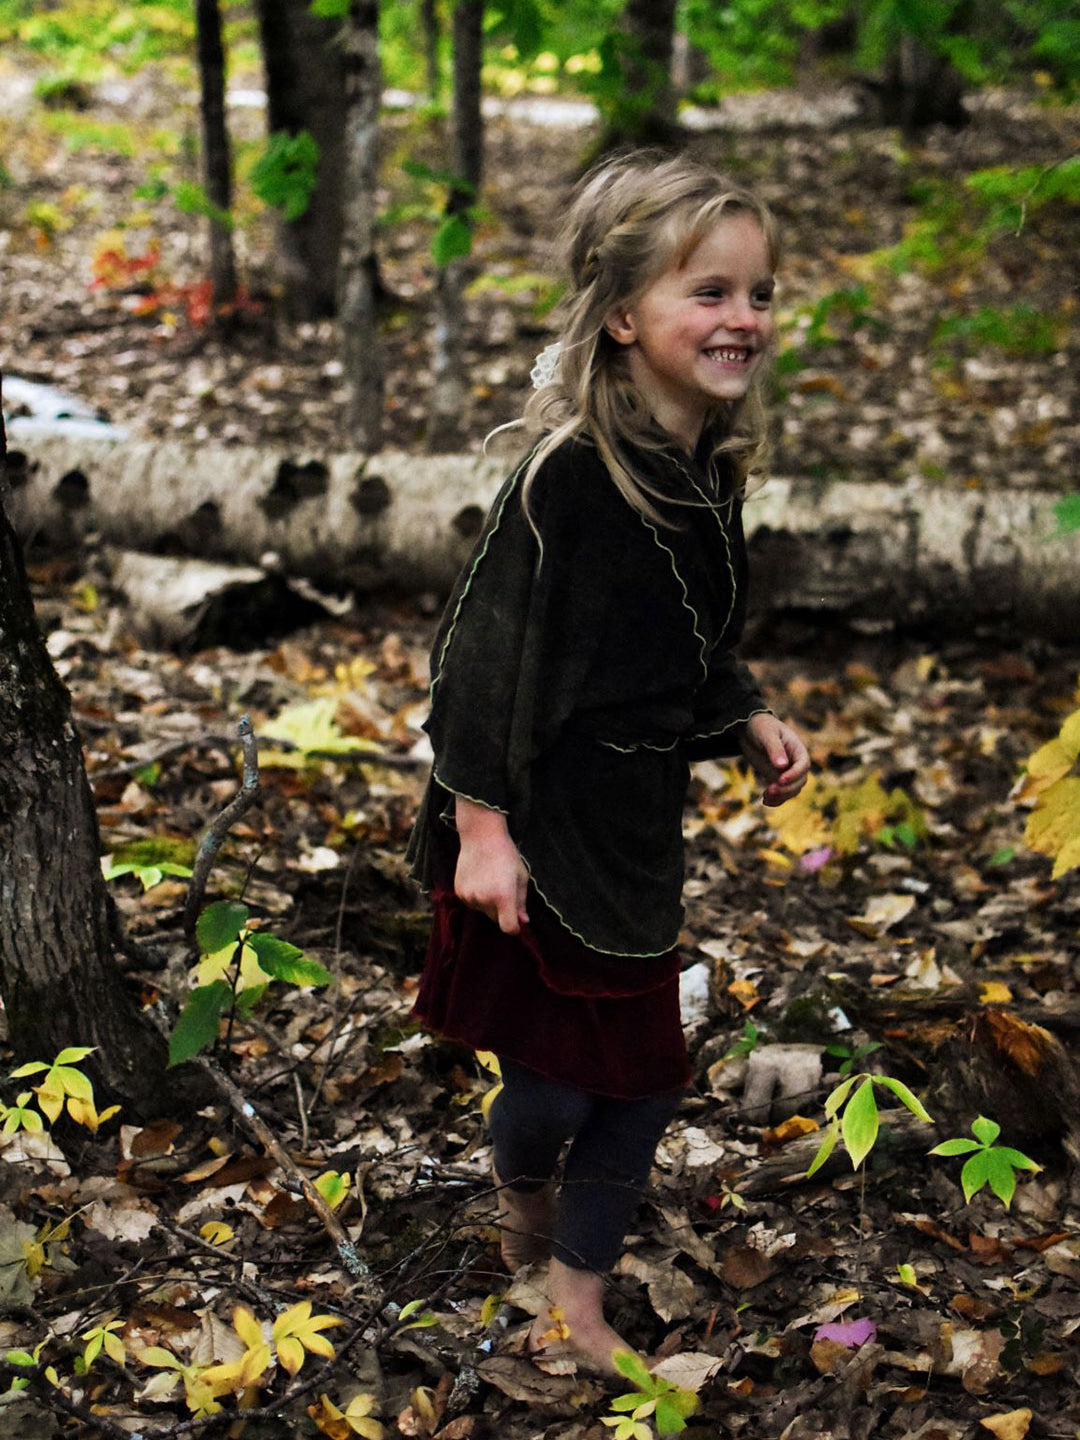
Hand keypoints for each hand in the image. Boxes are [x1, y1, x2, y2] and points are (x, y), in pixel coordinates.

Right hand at [453, 797, 529, 933]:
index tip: (517, 921)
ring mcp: (469, 896)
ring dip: (489, 903)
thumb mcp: (521, 877)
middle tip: (505, 889)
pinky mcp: (459, 892)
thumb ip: (521, 902)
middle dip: (502, 911)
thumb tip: (523, 922)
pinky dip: (477, 897)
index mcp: (503, 896)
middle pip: (496, 919)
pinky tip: (480, 879)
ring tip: (491, 880)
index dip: (514, 927)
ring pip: (483, 911)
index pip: (508, 928)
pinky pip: (472, 903)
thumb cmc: (506, 855)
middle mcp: (484, 900)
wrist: (481, 836)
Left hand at [739, 712, 809, 806]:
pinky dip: (776, 799)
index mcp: (798, 749)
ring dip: (781, 796)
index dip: (794, 775)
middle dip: (786, 788)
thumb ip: (774, 749)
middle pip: (799, 781)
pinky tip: (765, 801)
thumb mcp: (767, 735)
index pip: (803, 765)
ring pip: (791, 790)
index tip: (780, 780)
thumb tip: (782, 766)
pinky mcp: (776, 778)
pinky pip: (781, 793)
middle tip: (770, 790)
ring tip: (766, 797)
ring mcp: (787, 772)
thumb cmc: (761, 727)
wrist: (750, 729)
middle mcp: (795, 763)